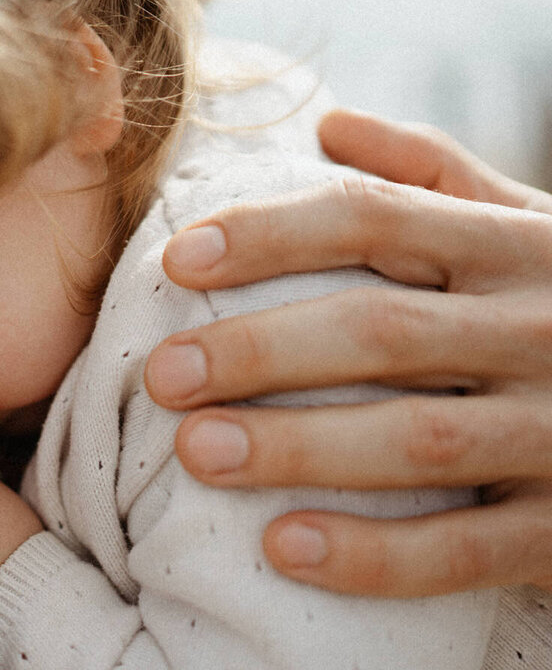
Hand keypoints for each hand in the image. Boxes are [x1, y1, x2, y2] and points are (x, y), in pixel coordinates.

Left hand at [145, 109, 551, 595]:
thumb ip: (435, 173)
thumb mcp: (527, 223)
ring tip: (195, 452)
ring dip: (299, 448)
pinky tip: (283, 547)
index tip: (177, 259)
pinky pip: (470, 550)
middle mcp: (540, 329)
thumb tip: (330, 121)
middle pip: (379, 332)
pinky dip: (375, 555)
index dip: (270, 234)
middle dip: (260, 351)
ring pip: (419, 442)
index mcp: (514, 247)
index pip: (374, 219)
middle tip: (163, 374)